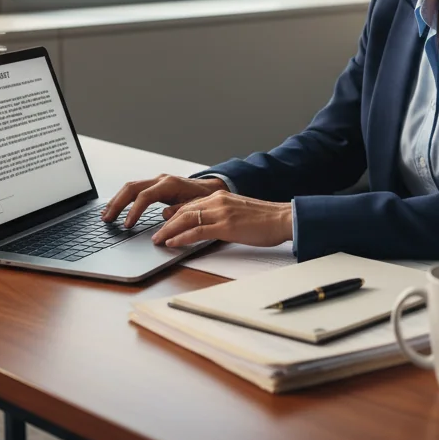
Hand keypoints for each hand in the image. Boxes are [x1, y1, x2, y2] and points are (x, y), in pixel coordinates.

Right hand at [101, 174, 227, 227]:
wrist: (211, 189)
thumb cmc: (205, 199)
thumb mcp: (196, 207)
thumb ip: (180, 211)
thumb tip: (164, 216)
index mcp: (170, 185)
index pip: (145, 196)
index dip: (134, 211)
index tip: (127, 225)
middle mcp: (161, 180)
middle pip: (132, 188)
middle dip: (117, 203)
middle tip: (107, 219)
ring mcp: (156, 181)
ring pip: (130, 187)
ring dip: (116, 200)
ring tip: (105, 215)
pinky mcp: (155, 185)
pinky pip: (135, 190)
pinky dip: (123, 198)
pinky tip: (115, 208)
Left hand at [150, 190, 292, 248]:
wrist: (283, 218)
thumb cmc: (265, 219)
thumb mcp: (239, 212)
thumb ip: (222, 215)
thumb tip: (208, 225)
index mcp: (220, 196)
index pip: (190, 205)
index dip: (174, 216)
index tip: (164, 224)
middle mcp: (217, 201)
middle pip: (183, 211)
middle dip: (166, 224)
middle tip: (155, 234)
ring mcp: (221, 212)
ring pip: (186, 219)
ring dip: (168, 231)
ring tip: (158, 240)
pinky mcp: (226, 226)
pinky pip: (197, 230)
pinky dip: (181, 237)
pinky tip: (172, 243)